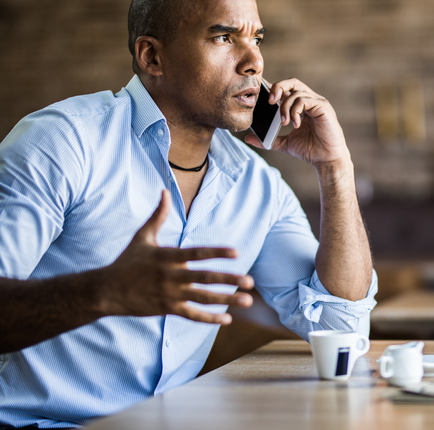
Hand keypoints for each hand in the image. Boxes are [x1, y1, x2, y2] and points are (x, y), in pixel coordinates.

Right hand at [99, 190, 252, 324]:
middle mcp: (171, 276)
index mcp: (168, 256)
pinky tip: (227, 319)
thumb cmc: (126, 261)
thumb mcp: (142, 237)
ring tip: (247, 300)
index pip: (197, 253)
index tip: (237, 252)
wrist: (106, 290)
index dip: (217, 252)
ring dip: (226, 300)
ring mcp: (169, 294)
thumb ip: (157, 215)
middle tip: (250, 281)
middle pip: (205, 278)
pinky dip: (209, 318)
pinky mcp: (167, 309)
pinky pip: (192, 315)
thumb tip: (165, 191)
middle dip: (229, 280)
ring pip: (202, 298)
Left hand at [245, 78, 350, 166]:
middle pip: (292, 81)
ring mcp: (318, 103)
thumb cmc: (310, 151)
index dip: (274, 89)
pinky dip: (296, 111)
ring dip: (285, 107)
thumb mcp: (285, 143)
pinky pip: (305, 100)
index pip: (286, 89)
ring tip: (284, 122)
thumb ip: (269, 140)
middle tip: (269, 102)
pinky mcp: (323, 108)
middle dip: (278, 87)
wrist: (327, 161)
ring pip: (296, 92)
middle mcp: (310, 100)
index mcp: (302, 105)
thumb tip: (248, 138)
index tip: (262, 97)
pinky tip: (295, 124)